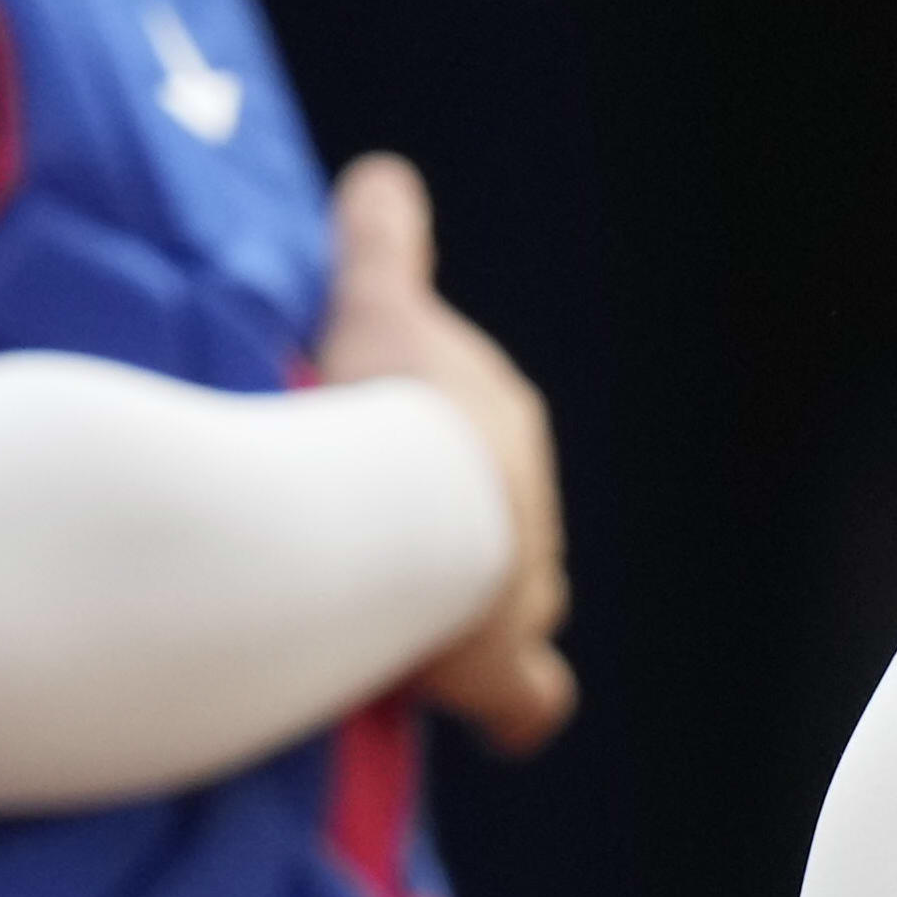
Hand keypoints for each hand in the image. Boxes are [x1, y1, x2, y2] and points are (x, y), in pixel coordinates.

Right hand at [322, 155, 573, 751]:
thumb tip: (381, 173)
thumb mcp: (377, 304)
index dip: (435, 476)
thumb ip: (381, 240)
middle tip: (367, 565)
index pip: (480, 454)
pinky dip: (512, 712)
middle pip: (499, 538)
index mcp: (497, 429)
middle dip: (451, 552)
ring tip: (388, 636)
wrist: (408, 497)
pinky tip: (493, 722)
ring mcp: (523, 597)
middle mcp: (529, 514)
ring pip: (510, 614)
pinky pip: (529, 700)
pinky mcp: (504, 668)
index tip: (382, 488)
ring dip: (464, 625)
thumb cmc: (385, 399)